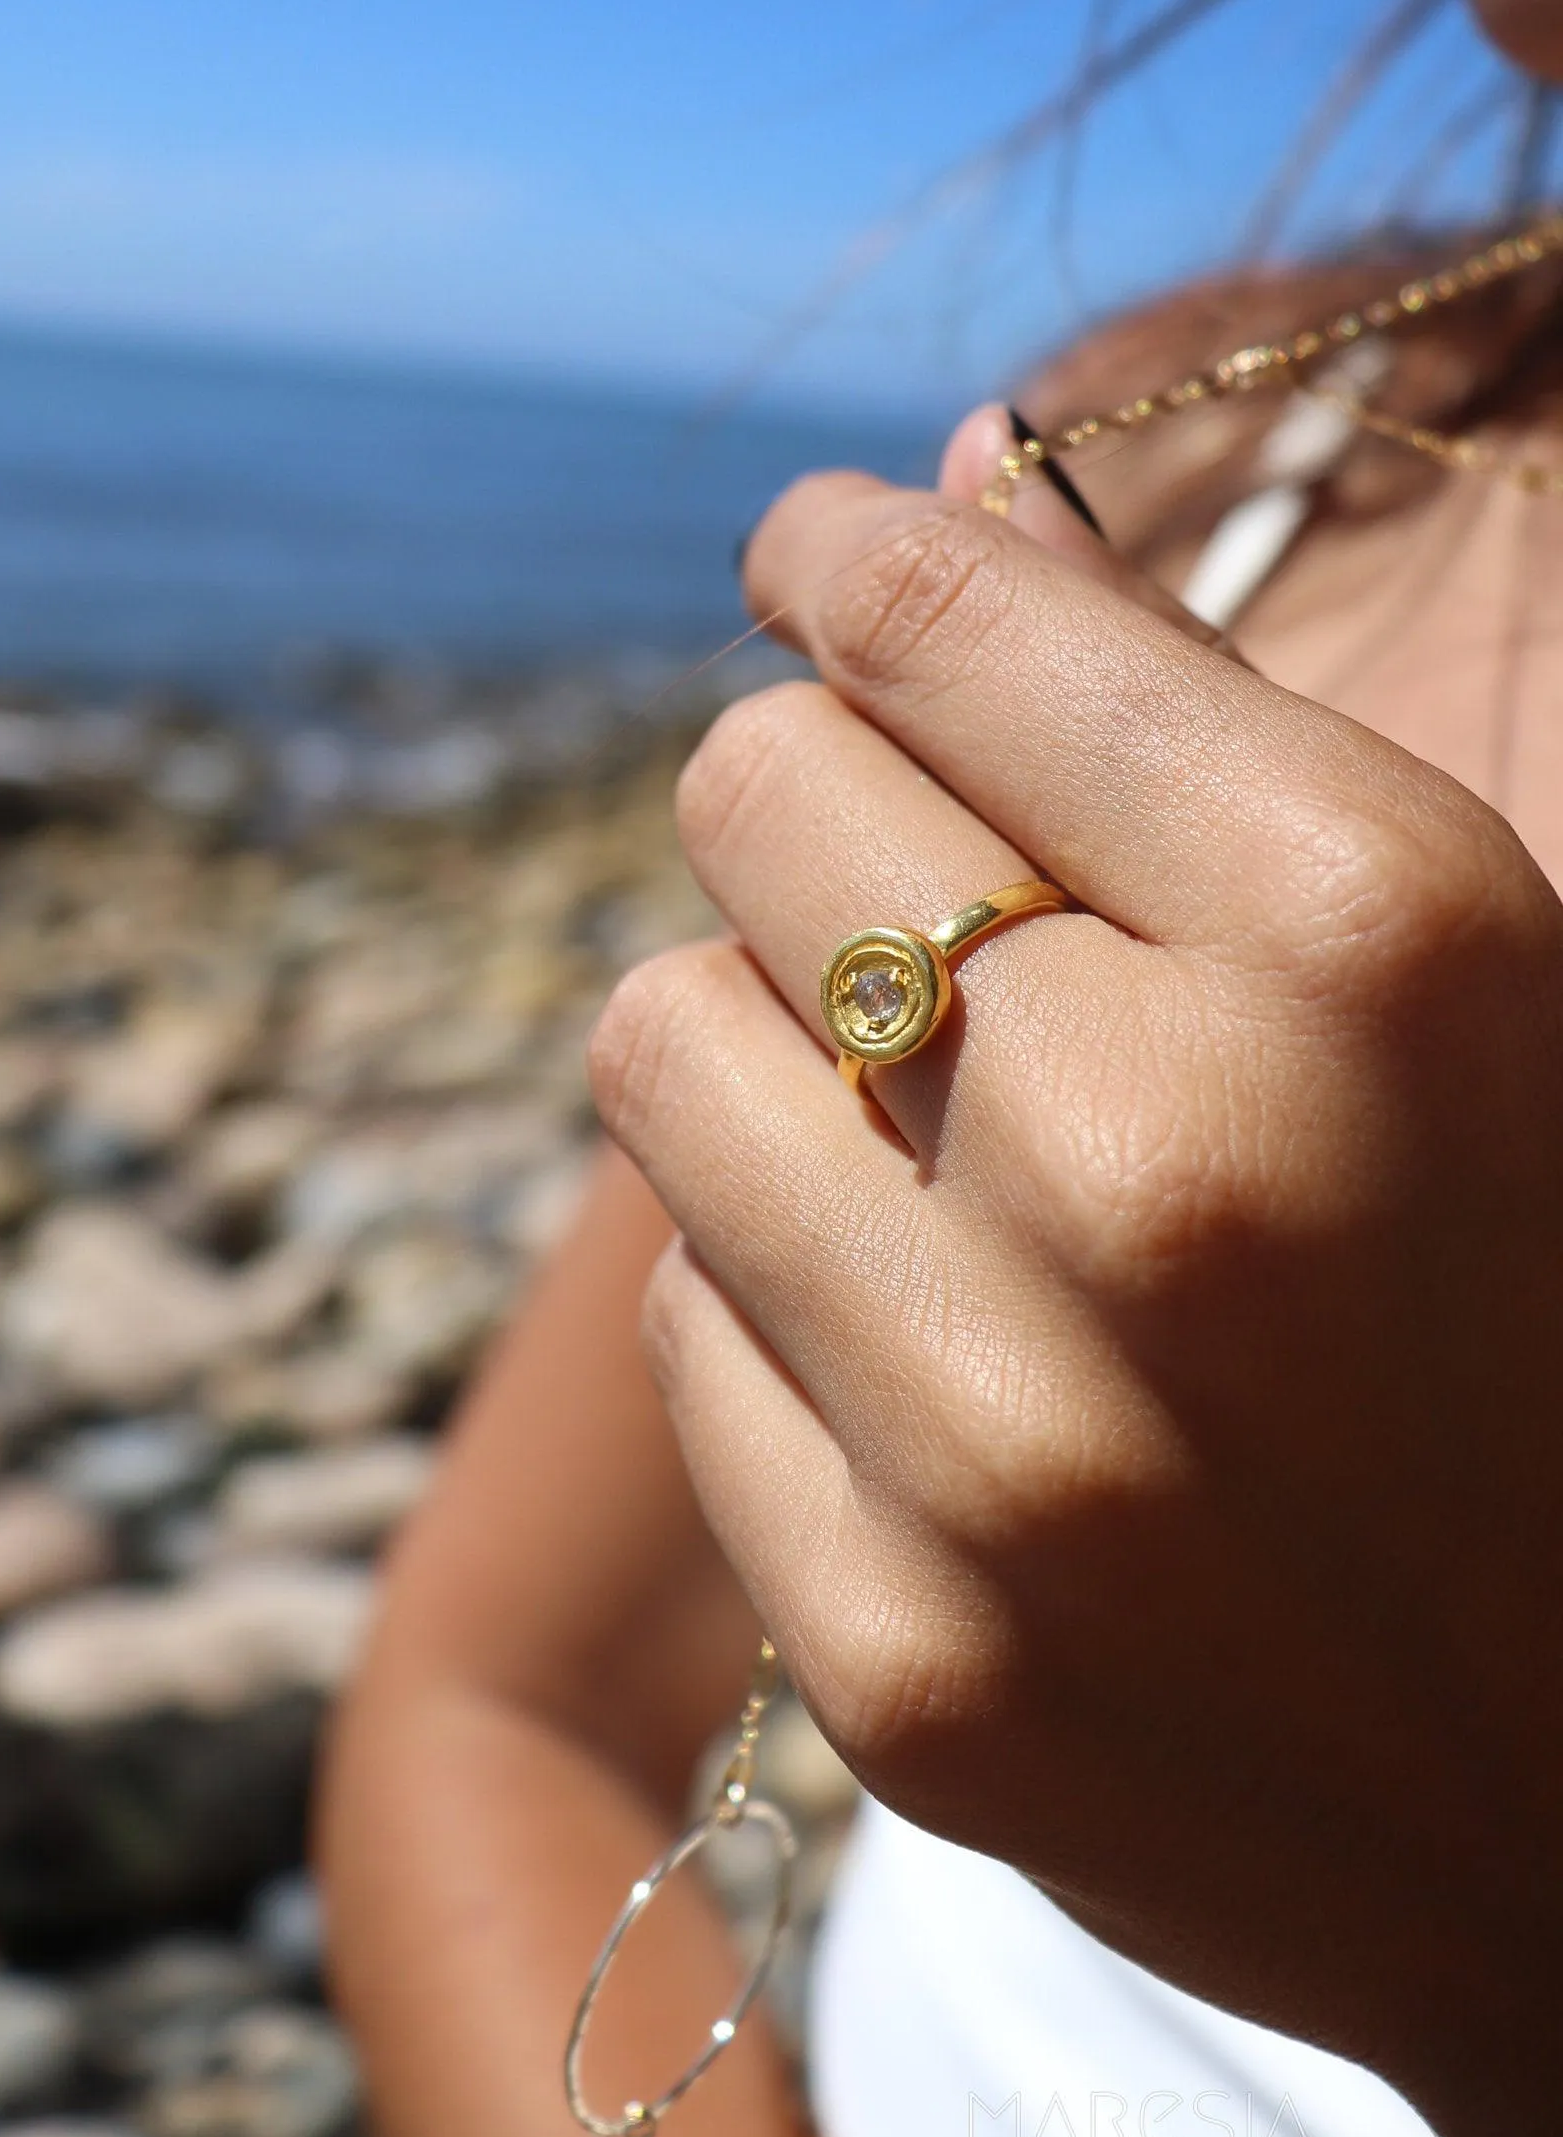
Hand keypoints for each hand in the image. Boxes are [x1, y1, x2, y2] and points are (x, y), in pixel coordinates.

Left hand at [589, 444, 1562, 2136]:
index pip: (941, 615)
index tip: (820, 560)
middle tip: (913, 873)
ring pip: (656, 1034)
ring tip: (931, 1120)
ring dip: (770, 1035)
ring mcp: (1008, 1439)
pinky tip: (944, 1340)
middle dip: (818, 792)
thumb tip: (932, 485)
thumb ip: (1199, 720)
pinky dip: (778, 1280)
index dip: (850, 555)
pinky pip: (682, 1310)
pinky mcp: (895, 1651)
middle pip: (750, 791)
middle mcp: (1164, 1170)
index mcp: (1379, 938)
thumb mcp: (1486, 957)